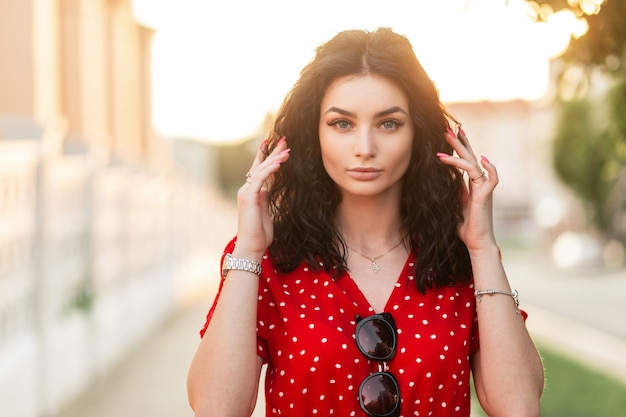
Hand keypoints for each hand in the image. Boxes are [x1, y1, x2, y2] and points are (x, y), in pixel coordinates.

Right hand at [234, 137, 289, 258]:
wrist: (252, 246)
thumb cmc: (260, 233)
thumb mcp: (265, 211)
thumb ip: (266, 198)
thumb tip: (270, 189)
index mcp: (252, 192)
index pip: (260, 169)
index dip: (268, 155)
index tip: (279, 144)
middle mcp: (247, 189)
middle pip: (260, 165)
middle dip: (272, 151)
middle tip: (283, 138)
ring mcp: (246, 192)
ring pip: (260, 169)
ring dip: (275, 158)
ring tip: (287, 149)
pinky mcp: (248, 197)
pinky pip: (259, 179)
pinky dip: (269, 170)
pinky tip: (279, 163)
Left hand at [436, 127, 497, 250]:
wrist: (476, 242)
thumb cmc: (464, 227)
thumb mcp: (450, 205)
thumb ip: (447, 192)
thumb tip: (434, 183)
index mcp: (470, 185)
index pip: (464, 161)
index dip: (458, 147)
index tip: (450, 135)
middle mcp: (478, 183)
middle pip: (469, 157)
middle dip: (458, 143)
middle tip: (447, 129)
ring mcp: (483, 189)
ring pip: (474, 164)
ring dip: (461, 152)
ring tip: (449, 141)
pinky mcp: (486, 196)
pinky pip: (491, 179)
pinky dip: (489, 168)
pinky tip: (483, 159)